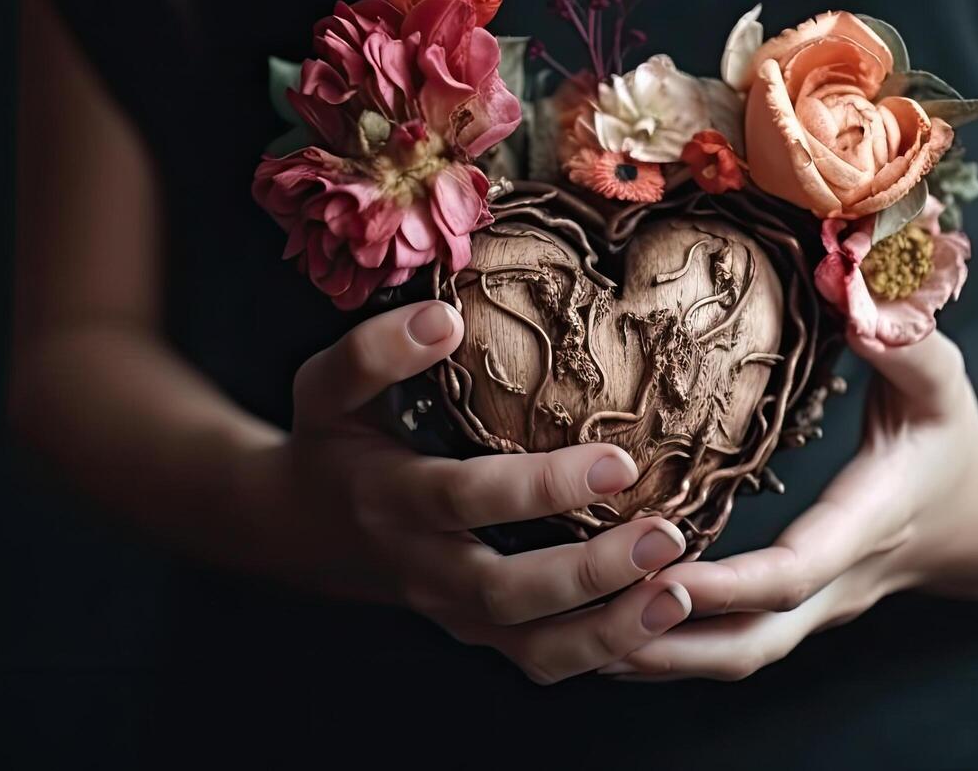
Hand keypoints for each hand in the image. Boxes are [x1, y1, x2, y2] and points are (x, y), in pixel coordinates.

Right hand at [260, 299, 692, 684]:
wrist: (300, 530)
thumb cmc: (330, 443)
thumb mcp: (326, 388)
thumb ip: (373, 350)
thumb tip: (445, 317)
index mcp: (390, 499)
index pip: (468, 499)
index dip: (542, 487)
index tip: (618, 461)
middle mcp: (423, 568)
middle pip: (507, 590)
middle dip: (589, 573)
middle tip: (666, 536)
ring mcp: (453, 612)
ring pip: (531, 647)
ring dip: (608, 631)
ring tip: (677, 593)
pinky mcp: (480, 632)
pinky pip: (543, 660)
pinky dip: (605, 652)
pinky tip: (663, 618)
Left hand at [600, 331, 977, 680]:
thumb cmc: (955, 444)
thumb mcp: (943, 386)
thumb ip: (907, 342)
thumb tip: (860, 294)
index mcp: (866, 527)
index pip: (792, 574)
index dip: (727, 583)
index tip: (659, 571)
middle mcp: (836, 585)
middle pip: (751, 644)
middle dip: (669, 642)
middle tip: (586, 621)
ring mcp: (814, 609)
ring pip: (734, 657)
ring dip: (657, 654)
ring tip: (571, 633)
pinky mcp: (793, 612)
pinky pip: (728, 644)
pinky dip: (668, 644)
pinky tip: (604, 624)